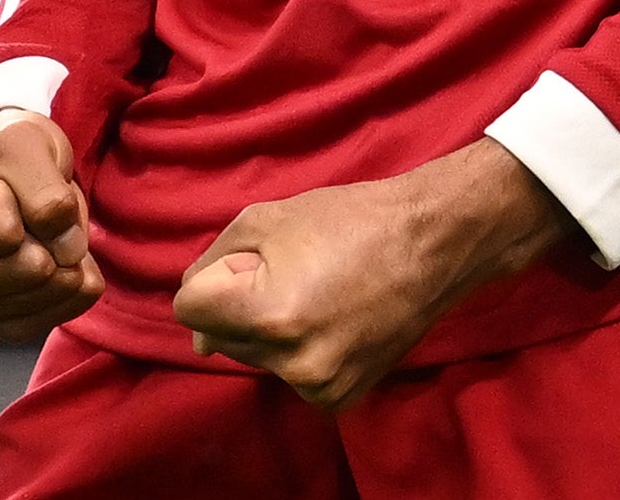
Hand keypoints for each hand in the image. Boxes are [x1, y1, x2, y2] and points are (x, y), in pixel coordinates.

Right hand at [0, 109, 105, 339]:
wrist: (3, 174)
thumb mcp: (18, 140)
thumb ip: (44, 187)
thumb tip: (68, 251)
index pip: (3, 229)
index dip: (12, 196)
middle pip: (30, 268)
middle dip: (46, 229)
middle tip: (19, 207)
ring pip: (50, 291)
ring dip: (64, 252)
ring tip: (34, 226)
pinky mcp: (3, 329)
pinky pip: (63, 310)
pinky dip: (74, 279)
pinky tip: (55, 254)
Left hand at [171, 139, 575, 407]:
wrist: (429, 245)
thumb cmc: (346, 220)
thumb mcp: (260, 222)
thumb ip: (210, 270)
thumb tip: (196, 337)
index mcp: (268, 314)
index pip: (190, 309)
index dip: (215, 280)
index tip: (257, 263)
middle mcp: (292, 361)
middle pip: (222, 337)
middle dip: (241, 305)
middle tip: (294, 273)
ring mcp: (320, 386)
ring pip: (255, 357)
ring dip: (268, 329)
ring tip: (316, 293)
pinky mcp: (341, 399)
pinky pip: (289, 374)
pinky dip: (298, 351)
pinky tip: (330, 319)